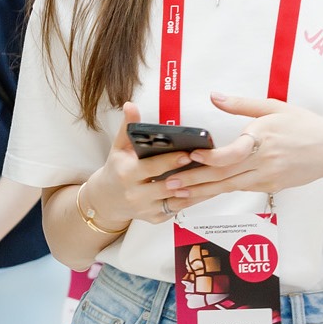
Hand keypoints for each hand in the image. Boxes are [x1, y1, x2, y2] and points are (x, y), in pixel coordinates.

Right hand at [81, 102, 207, 226]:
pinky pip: (178, 208)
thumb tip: (130, 105)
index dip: (170, 162)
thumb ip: (128, 127)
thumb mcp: (118, 148)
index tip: (187, 155)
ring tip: (215, 178)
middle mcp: (135, 195)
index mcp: (126, 174)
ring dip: (196, 189)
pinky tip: (208, 189)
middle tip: (208, 167)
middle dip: (188, 177)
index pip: (151, 168)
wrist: (107, 200)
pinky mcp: (156, 218)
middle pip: (166, 186)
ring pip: (177, 200)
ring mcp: (146, 209)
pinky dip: (193, 199)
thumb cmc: (116, 170)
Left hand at [158, 94, 322, 205]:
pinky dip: (219, 192)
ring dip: (201, 192)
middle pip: (224, 175)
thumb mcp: (275, 107)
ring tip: (177, 194)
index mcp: (263, 139)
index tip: (191, 155)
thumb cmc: (304, 125)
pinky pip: (239, 189)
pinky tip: (201, 194)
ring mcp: (267, 177)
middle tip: (168, 184)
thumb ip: (242, 104)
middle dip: (194, 181)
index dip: (211, 157)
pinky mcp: (270, 186)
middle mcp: (264, 161)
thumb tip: (215, 96)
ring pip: (229, 187)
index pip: (233, 153)